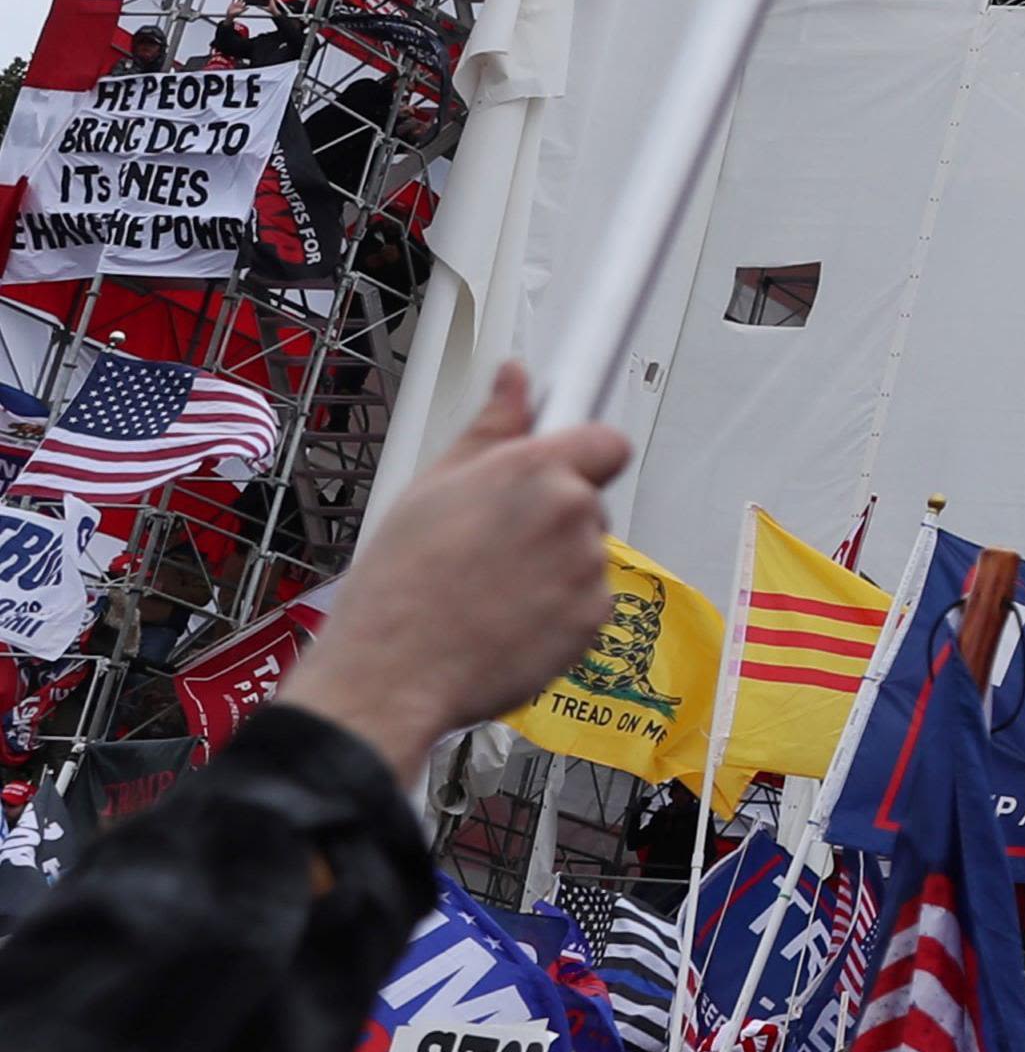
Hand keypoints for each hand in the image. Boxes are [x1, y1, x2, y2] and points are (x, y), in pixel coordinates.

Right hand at [280, 364, 627, 769]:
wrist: (391, 673)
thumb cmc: (400, 583)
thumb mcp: (432, 486)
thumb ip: (491, 428)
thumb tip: (515, 378)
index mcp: (536, 470)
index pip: (606, 441)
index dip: (582, 456)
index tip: (558, 472)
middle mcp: (574, 513)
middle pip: (589, 503)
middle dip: (553, 519)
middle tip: (492, 546)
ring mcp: (589, 569)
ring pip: (586, 555)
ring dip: (555, 567)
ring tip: (490, 590)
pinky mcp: (595, 620)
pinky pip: (587, 604)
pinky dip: (558, 612)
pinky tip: (506, 622)